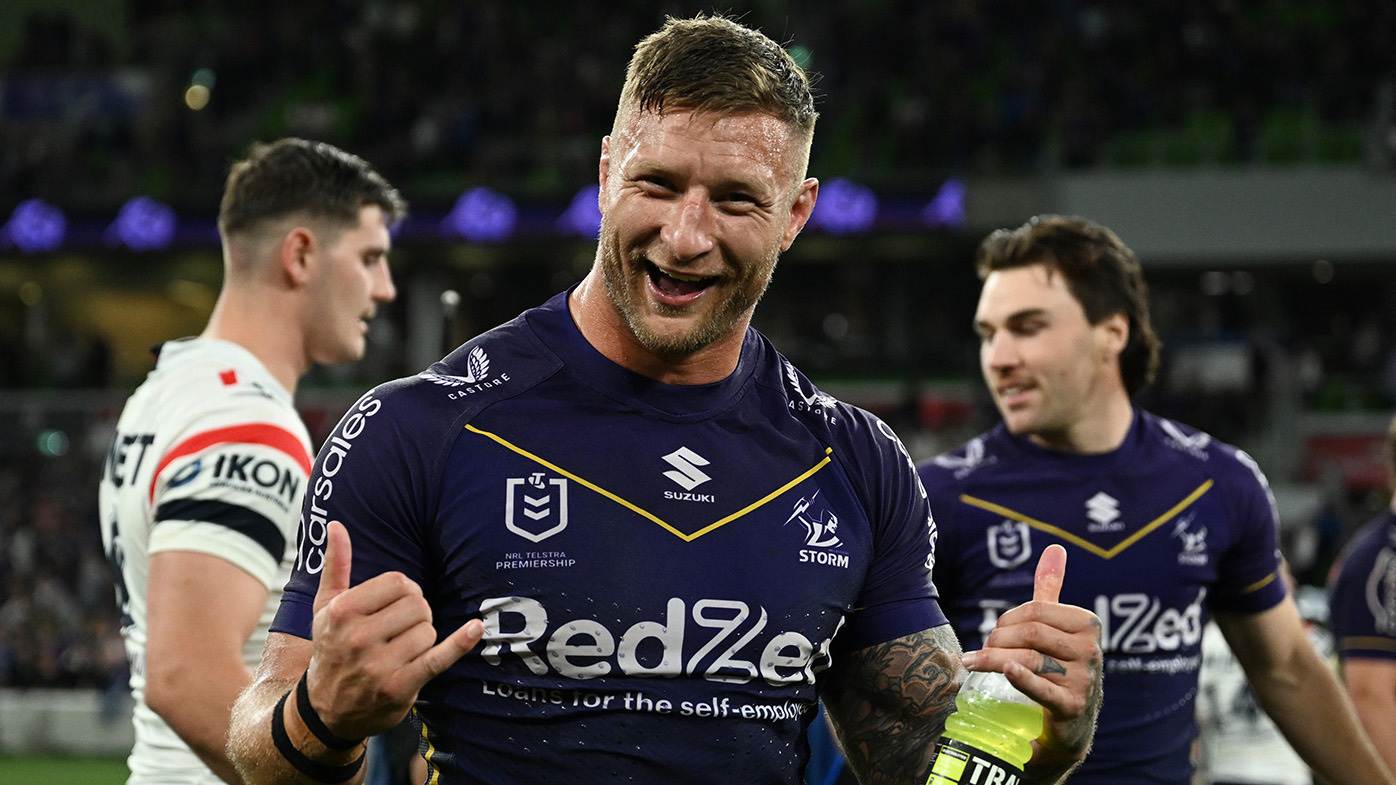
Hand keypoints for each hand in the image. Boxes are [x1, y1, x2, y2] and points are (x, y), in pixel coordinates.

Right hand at [305, 521, 483, 738]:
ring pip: (429, 630)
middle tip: (400, 628)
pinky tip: (476, 628)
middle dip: (417, 613)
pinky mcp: (400, 686)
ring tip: (403, 648)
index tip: (397, 604)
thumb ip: (335, 565)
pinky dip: (461, 643)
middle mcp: (359, 637)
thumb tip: (337, 525)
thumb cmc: (331, 649)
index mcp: (343, 611)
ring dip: (424, 636)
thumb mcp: (325, 607)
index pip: (399, 582)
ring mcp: (380, 664)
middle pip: (418, 604)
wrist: (327, 709)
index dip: (406, 590)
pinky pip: (439, 658)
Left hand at [964, 544, 1101, 757]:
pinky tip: (1006, 670)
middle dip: (998, 639)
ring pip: (1030, 658)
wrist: (1069, 723)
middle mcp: (1091, 650)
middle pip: (1031, 634)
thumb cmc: (1058, 665)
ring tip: (973, 662)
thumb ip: (1052, 588)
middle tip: (981, 649)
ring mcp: (1084, 680)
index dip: (1008, 619)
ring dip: (994, 658)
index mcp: (1088, 624)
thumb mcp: (1057, 626)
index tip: (994, 631)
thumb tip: (1055, 548)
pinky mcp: (1072, 707)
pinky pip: (1043, 688)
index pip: (1037, 610)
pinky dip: (1022, 678)